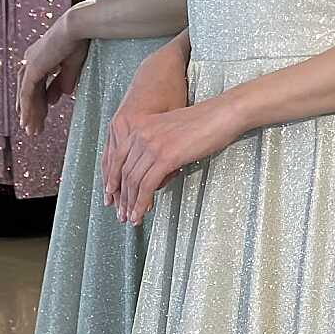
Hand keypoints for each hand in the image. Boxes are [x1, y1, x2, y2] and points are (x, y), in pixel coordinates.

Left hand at [17, 14, 87, 134]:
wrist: (78, 29)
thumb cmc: (79, 41)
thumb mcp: (71, 67)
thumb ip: (63, 82)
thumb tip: (60, 97)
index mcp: (40, 57)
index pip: (37, 84)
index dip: (40, 102)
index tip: (43, 117)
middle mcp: (31, 59)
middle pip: (29, 91)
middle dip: (32, 111)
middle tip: (33, 129)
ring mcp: (30, 63)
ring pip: (26, 94)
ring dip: (29, 113)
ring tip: (32, 130)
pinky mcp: (32, 69)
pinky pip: (27, 93)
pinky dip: (27, 108)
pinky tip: (28, 120)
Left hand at [101, 42, 191, 205]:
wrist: (221, 114)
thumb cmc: (204, 123)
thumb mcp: (171, 131)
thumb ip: (157, 147)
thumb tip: (153, 172)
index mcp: (140, 126)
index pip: (119, 158)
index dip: (113, 180)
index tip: (113, 195)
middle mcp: (141, 134)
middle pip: (124, 172)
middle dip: (122, 197)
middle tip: (122, 213)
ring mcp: (152, 145)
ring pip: (133, 181)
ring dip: (130, 204)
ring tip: (132, 219)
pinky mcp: (165, 157)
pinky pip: (146, 186)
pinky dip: (141, 203)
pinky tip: (141, 213)